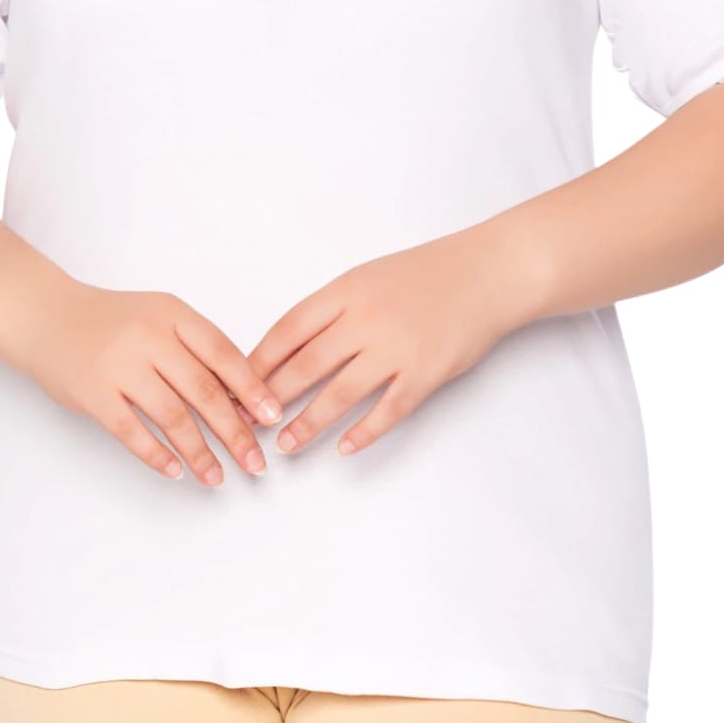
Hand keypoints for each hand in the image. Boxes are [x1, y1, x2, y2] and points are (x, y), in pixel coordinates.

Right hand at [23, 283, 283, 485]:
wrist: (46, 315)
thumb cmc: (111, 321)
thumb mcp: (158, 316)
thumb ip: (193, 348)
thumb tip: (239, 399)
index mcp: (172, 314)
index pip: (223, 354)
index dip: (251, 389)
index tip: (272, 418)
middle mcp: (149, 337)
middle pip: (204, 391)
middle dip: (235, 432)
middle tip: (255, 462)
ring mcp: (120, 365)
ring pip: (173, 417)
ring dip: (200, 453)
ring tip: (217, 477)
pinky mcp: (94, 394)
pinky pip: (133, 432)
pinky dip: (157, 455)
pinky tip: (176, 471)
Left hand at [238, 225, 514, 457]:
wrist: (486, 273)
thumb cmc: (426, 274)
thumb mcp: (369, 277)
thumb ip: (334, 308)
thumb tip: (291, 345)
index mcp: (347, 290)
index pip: (289, 329)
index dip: (259, 361)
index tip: (237, 384)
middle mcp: (366, 319)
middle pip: (306, 365)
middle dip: (272, 398)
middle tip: (248, 423)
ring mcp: (396, 348)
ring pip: (340, 395)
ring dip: (308, 424)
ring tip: (286, 445)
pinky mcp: (425, 374)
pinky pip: (387, 411)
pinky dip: (363, 433)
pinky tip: (344, 449)